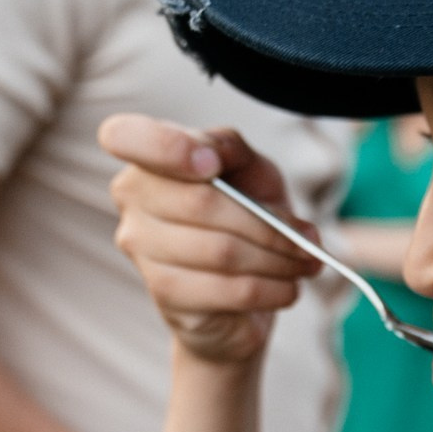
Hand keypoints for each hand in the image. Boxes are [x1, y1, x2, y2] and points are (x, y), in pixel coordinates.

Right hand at [100, 116, 323, 364]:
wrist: (239, 294)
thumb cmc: (241, 217)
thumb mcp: (248, 171)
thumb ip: (233, 149)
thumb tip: (220, 154)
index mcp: (146, 158)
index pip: (123, 136)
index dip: (168, 148)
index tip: (212, 163)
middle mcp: (131, 199)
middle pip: (202, 203)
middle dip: (271, 225)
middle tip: (309, 238)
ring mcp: (141, 249)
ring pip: (222, 252)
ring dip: (280, 260)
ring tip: (306, 264)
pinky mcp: (166, 294)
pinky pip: (230, 290)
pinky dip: (273, 290)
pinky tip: (289, 289)